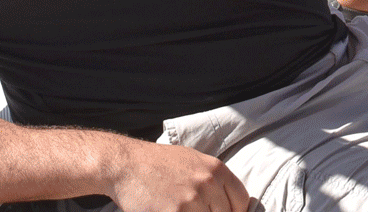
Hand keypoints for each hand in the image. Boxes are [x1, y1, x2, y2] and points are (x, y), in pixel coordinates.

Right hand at [104, 141, 250, 211]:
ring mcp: (191, 201)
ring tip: (179, 209)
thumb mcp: (192, 160)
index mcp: (216, 169)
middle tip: (194, 211)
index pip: (242, 201)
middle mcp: (207, 184)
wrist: (125, 164)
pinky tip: (170, 211)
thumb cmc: (158, 163)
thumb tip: (232, 206)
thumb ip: (214, 180)